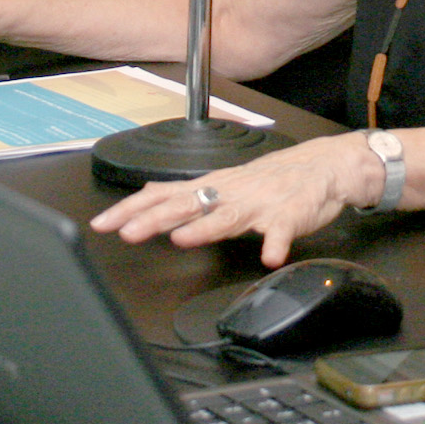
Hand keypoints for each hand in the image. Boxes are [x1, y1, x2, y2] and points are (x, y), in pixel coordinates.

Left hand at [91, 134, 380, 268]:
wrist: (322, 167)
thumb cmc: (271, 180)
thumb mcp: (222, 182)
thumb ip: (185, 193)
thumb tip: (145, 194)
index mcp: (211, 187)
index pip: (162, 196)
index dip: (131, 209)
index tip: (102, 223)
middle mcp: (229, 192)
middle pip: (187, 205)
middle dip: (156, 219)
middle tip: (128, 233)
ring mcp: (259, 203)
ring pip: (228, 216)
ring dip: (206, 228)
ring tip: (184, 239)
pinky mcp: (289, 215)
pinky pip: (282, 231)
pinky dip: (276, 243)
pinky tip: (269, 257)